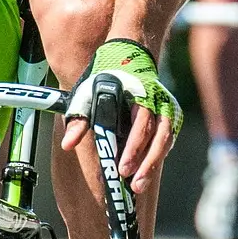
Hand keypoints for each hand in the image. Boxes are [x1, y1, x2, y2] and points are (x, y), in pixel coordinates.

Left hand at [63, 38, 181, 193]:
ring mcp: (165, 107)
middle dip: (145, 162)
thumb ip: (79, 119)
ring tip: (139, 184)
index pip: (139, 124)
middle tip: (132, 183)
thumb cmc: (106, 76)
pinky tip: (146, 170)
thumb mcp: (88, 93)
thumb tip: (68, 144)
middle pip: (156, 135)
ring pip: (165, 138)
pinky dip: (158, 154)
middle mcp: (156, 100)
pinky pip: (167, 137)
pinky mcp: (169, 114)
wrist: (129, 54)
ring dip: (153, 163)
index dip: (132, 148)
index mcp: (138, 94)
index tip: (120, 167)